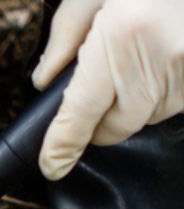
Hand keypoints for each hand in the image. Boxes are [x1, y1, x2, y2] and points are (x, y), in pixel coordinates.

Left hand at [34, 0, 183, 179]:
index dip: (61, 146)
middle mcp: (159, 58)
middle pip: (116, 127)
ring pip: (149, 117)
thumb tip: (43, 83)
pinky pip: (178, 102)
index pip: (80, 114)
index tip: (51, 165)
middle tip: (97, 91)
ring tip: (137, 58)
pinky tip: (160, 58)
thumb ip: (63, 42)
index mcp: (121, 38)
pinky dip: (164, 92)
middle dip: (99, 121)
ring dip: (135, 103)